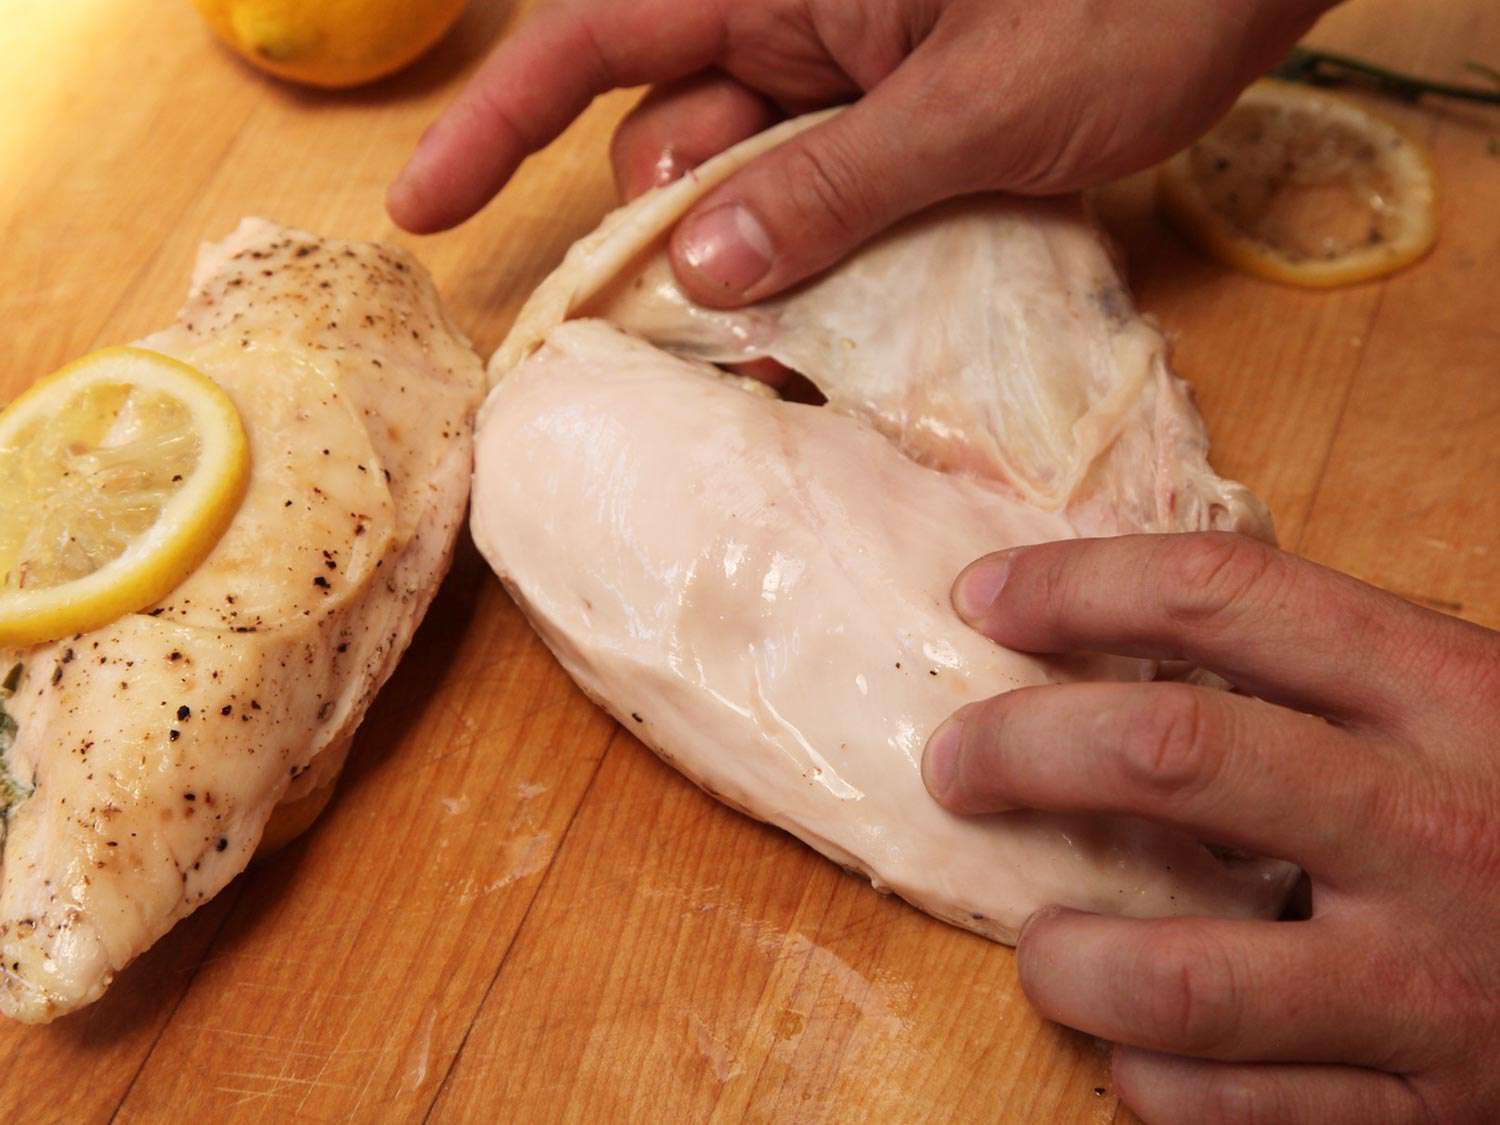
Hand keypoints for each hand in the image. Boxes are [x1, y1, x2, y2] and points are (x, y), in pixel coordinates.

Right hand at [388, 0, 1333, 306]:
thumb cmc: (1136, 2)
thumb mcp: (979, 107)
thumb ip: (834, 184)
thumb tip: (699, 271)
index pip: (597, 36)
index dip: (497, 120)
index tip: (421, 206)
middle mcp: (798, 14)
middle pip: (665, 127)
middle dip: (647, 234)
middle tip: (637, 346)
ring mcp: (850, 62)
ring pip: (740, 170)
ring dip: (736, 261)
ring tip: (744, 358)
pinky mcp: (899, 104)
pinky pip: (815, 180)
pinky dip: (806, 246)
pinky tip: (816, 317)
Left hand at [921, 532, 1499, 1121]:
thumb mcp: (1469, 706)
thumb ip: (1325, 667)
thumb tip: (1116, 627)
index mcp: (1454, 695)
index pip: (1226, 593)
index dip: (1079, 583)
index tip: (985, 597)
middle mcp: (1440, 827)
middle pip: (1176, 756)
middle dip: (1024, 746)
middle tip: (953, 761)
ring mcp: (1437, 988)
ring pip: (1186, 978)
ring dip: (1071, 959)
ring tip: (1042, 944)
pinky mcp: (1435, 1119)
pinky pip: (1236, 1113)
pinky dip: (1151, 1080)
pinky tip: (1136, 1046)